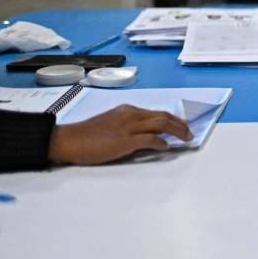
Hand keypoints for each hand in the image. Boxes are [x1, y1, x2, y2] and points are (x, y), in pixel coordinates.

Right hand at [48, 104, 192, 164]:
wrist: (68, 140)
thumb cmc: (86, 135)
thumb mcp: (110, 123)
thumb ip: (127, 125)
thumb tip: (145, 135)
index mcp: (127, 110)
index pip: (156, 112)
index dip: (172, 119)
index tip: (181, 125)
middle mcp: (130, 115)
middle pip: (163, 116)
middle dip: (180, 124)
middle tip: (189, 132)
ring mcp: (128, 127)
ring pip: (161, 124)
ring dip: (177, 131)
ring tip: (186, 138)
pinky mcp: (125, 140)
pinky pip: (150, 139)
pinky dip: (161, 142)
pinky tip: (166, 147)